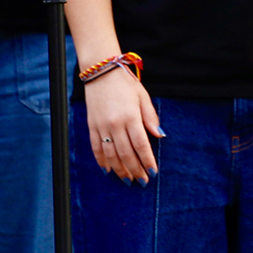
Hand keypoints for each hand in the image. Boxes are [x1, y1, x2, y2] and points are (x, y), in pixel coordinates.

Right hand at [85, 68, 162, 182]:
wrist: (101, 72)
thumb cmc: (125, 84)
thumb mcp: (143, 97)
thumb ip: (151, 117)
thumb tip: (160, 135)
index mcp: (131, 116)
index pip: (141, 145)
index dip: (147, 161)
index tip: (153, 172)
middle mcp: (115, 124)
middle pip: (126, 154)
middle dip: (135, 170)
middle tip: (142, 181)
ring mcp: (102, 126)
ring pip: (111, 155)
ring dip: (120, 170)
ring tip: (128, 180)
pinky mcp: (92, 126)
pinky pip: (96, 148)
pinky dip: (101, 161)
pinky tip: (108, 170)